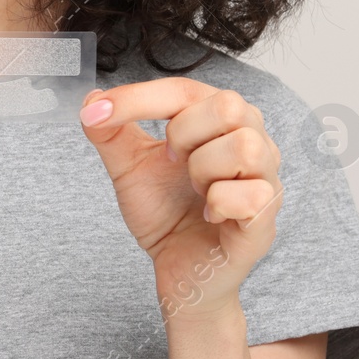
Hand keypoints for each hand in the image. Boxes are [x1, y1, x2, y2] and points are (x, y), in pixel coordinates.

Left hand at [79, 78, 282, 318]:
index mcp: (220, 121)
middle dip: (183, 134)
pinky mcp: (266, 220)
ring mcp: (266, 180)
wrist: (176, 269)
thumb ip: (110, 132)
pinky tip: (209, 216)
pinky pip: (253, 195)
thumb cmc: (164, 212)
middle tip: (172, 161)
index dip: (139, 97)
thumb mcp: (128, 167)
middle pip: (229, 107)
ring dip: (203, 170)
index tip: (99, 112)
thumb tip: (91, 98)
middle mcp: (254, 142)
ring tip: (196, 189)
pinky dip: (219, 204)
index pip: (185, 90)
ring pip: (245, 148)